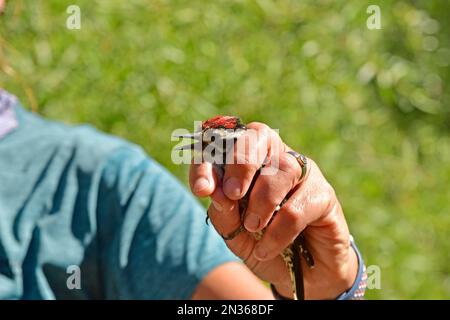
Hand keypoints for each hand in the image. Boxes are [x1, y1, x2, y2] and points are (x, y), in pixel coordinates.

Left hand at [189, 122, 357, 298]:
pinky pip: (298, 206)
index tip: (201, 188)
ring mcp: (303, 173)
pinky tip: (268, 248)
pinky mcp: (324, 195)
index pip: (224, 141)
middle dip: (240, 163)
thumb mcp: (235, 234)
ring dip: (261, 200)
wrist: (302, 277)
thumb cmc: (264, 245)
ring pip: (282, 167)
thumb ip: (224, 213)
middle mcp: (275, 159)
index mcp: (247, 162)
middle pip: (258, 135)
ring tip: (252, 226)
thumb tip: (216, 192)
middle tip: (233, 194)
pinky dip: (278, 231)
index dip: (208, 157)